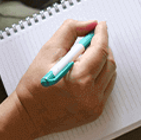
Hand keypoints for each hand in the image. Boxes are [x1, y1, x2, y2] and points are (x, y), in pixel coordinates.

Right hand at [13, 20, 116, 138]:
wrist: (29, 115)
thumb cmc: (34, 86)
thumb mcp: (48, 51)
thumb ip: (70, 31)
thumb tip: (90, 24)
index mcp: (79, 79)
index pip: (100, 50)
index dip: (101, 34)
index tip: (100, 25)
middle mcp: (90, 94)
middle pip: (108, 61)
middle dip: (102, 46)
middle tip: (90, 40)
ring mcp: (95, 105)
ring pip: (110, 74)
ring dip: (102, 61)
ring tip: (84, 58)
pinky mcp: (95, 111)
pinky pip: (107, 87)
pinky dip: (101, 75)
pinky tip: (86, 72)